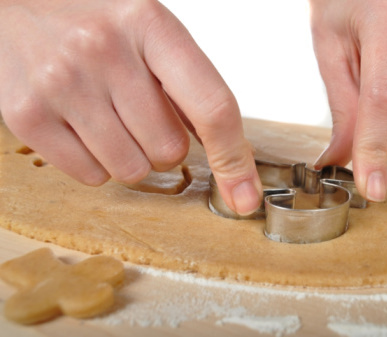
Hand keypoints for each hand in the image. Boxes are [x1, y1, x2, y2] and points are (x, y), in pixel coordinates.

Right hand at [0, 0, 261, 214]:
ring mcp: (62, 83)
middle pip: (170, 150)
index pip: (212, 106)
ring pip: (131, 170)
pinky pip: (90, 177)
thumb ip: (187, 85)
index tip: (245, 196)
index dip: (235, 160)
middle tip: (141, 114)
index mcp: (151, 25)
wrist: (15, 4)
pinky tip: (85, 127)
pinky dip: (97, 163)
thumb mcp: (150, 31)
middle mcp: (104, 50)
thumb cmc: (93, 18)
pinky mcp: (27, 115)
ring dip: (131, 156)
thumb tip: (227, 151)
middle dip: (164, 144)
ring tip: (110, 117)